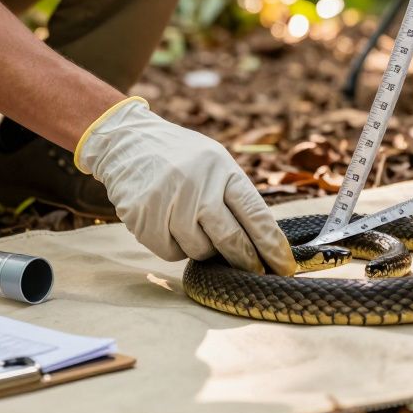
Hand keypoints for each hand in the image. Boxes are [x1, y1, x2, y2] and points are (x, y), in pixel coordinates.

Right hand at [76, 98, 296, 275]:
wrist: (128, 141)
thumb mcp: (215, 162)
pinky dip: (174, 247)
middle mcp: (197, 183)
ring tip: (194, 226)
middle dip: (245, 261)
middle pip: (230, 239)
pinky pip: (170, 253)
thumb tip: (262, 242)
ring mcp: (168, 200)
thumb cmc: (181, 158)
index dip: (272, 245)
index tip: (284, 267)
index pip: (255, 214)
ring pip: (199, 250)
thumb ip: (235, 196)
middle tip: (254, 272)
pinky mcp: (143, 216)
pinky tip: (169, 226)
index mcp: (222, 168)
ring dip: (202, 249)